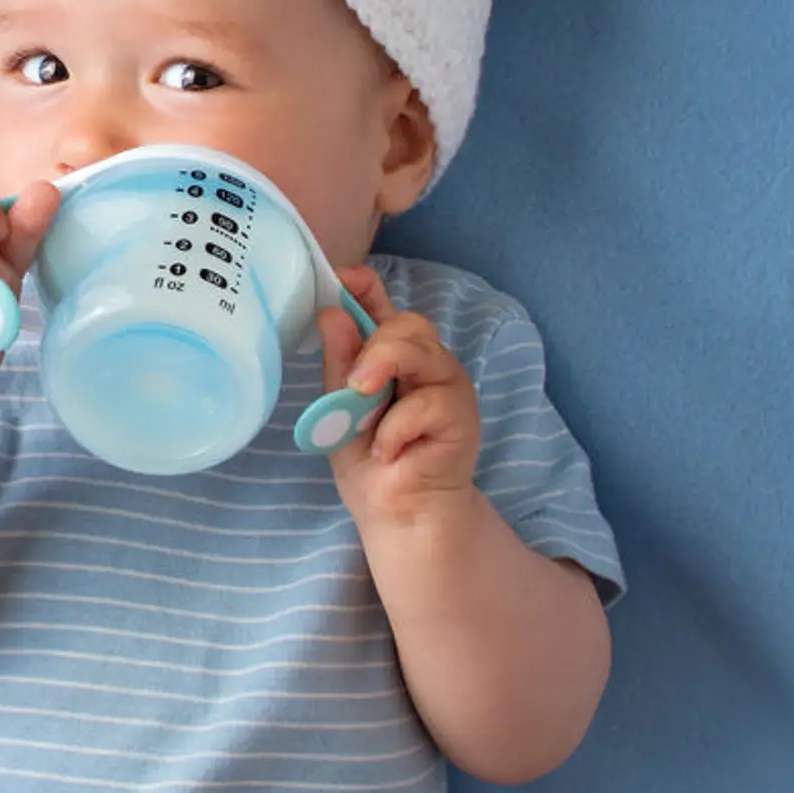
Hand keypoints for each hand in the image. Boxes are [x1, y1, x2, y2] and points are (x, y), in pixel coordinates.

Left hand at [317, 264, 480, 524]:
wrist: (397, 512)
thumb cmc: (369, 461)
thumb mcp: (338, 409)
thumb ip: (339, 363)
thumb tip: (331, 313)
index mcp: (391, 356)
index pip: (383, 304)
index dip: (365, 286)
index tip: (341, 279)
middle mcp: (425, 363)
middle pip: (409, 323)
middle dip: (375, 345)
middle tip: (353, 383)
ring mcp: (448, 386)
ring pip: (422, 351)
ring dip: (384, 372)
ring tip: (362, 405)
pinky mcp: (462, 415)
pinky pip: (429, 402)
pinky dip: (398, 427)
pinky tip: (389, 452)